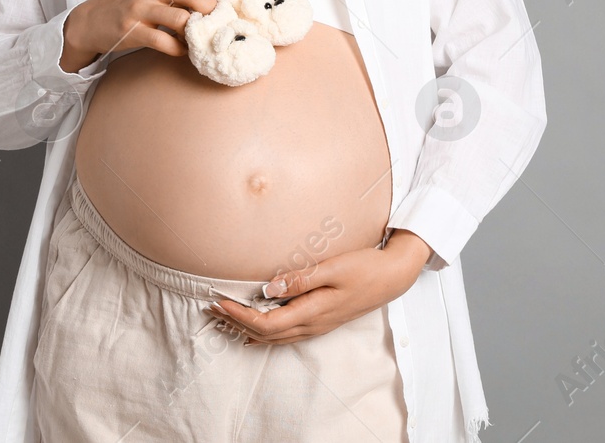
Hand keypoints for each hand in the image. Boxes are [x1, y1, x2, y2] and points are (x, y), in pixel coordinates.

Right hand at [60, 0, 228, 71]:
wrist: (92, 19)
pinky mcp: (132, 30)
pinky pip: (164, 42)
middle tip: (219, 25)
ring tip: (198, 39)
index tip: (230, 2)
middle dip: (214, 12)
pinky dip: (179, 50)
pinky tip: (181, 50)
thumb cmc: (132, 3)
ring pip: (182, 19)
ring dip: (196, 34)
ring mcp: (141, 8)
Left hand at [205, 230, 434, 344]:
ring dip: (248, 329)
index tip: (218, 301)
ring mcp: (317, 326)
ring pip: (275, 337)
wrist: (392, 277)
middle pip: (266, 334)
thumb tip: (268, 289)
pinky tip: (256, 333)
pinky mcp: (322, 322)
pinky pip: (287, 335)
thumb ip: (301, 279)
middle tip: (211, 308)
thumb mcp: (333, 268)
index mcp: (312, 312)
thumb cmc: (364, 268)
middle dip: (236, 323)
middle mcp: (312, 325)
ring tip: (225, 318)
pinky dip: (266, 334)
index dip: (239, 315)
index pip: (266, 323)